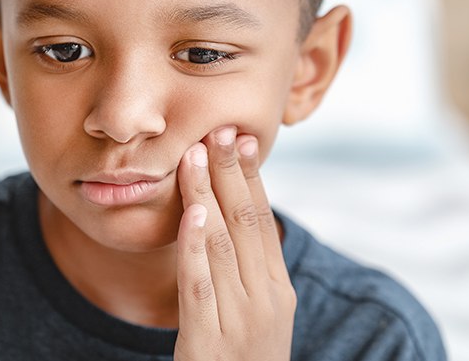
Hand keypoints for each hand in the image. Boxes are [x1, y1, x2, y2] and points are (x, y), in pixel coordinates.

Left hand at [175, 126, 295, 360]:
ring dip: (207, 195)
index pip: (263, 219)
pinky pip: (199, 286)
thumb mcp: (257, 308)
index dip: (252, 177)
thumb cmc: (244, 353)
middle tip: (221, 130)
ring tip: (196, 154)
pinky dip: (195, 247)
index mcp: (277, 286)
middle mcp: (264, 298)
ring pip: (222, 244)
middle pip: (246, 222)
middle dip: (231, 172)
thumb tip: (227, 213)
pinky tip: (191, 214)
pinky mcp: (208, 344)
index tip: (242, 140)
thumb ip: (247, 265)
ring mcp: (240, 320)